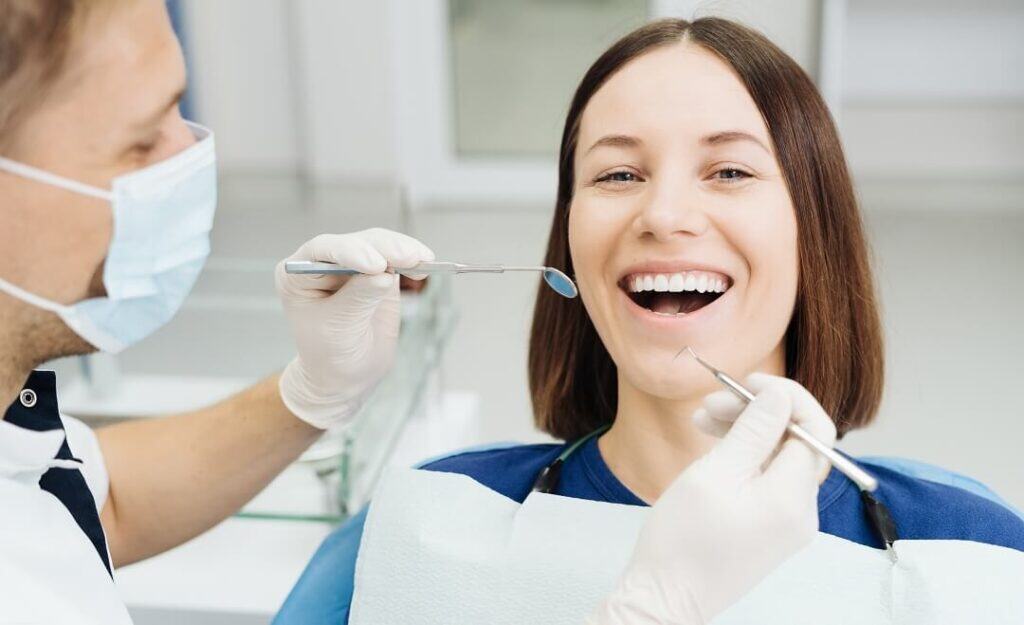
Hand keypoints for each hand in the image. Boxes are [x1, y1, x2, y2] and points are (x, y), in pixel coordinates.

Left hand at [275, 229, 433, 428]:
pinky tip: (423, 264)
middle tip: (410, 258)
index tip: (376, 265)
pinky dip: (411, 259)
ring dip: (402, 250)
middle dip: (385, 249)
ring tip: (423, 261)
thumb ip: (359, 299)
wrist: (346, 374)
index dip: (351, 252)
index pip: (323, 251)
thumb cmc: (330, 354)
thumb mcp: (340, 329)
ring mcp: (351, 264)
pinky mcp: (377, 270)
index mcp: (299, 274)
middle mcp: (322, 262)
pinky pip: (395, 256)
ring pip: (378, 244)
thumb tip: (385, 274)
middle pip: (355, 243)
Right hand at [588, 374, 836, 624]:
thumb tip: (779, 395)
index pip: (813, 428)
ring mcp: (786, 523)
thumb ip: (753, 430)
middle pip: (796, 441)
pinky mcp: (769, 529)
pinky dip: (744, 457)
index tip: (747, 382)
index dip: (784, 397)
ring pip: (779, 458)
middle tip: (711, 401)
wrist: (665, 598)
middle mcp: (801, 512)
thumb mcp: (715, 472)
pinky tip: (714, 445)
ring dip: (746, 432)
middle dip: (758, 412)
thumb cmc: (683, 540)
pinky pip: (768, 480)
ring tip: (702, 420)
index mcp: (793, 498)